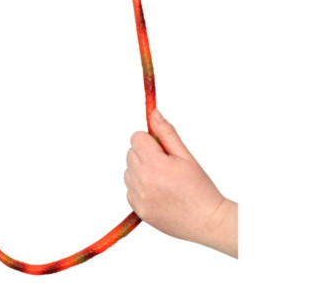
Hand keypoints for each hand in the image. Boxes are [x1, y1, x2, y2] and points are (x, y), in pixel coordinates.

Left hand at [124, 108, 237, 256]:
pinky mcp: (138, 210)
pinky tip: (159, 192)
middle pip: (131, 153)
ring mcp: (138, 197)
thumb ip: (166, 133)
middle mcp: (142, 181)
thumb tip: (154, 114)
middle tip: (166, 165)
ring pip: (129, 171)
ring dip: (141, 170)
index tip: (162, 148)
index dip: (149, 139)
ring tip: (163, 180)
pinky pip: (130, 189)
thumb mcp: (186, 156)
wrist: (207, 221)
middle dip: (146, 153)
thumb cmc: (200, 188)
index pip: (136, 138)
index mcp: (155, 165)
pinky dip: (140, 187)